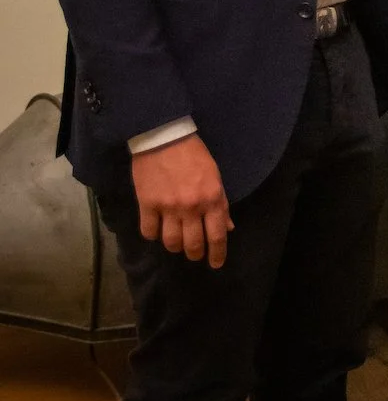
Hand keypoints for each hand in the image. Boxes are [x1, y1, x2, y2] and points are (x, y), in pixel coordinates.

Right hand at [131, 134, 233, 267]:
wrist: (164, 136)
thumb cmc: (193, 155)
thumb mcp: (215, 176)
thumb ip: (220, 204)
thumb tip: (227, 227)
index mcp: (212, 199)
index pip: (217, 236)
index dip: (217, 254)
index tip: (215, 264)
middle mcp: (191, 207)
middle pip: (193, 244)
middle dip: (195, 254)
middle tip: (193, 253)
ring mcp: (168, 207)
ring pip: (171, 242)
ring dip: (175, 246)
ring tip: (176, 241)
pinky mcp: (147, 204)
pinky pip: (149, 232)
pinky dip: (153, 234)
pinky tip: (156, 229)